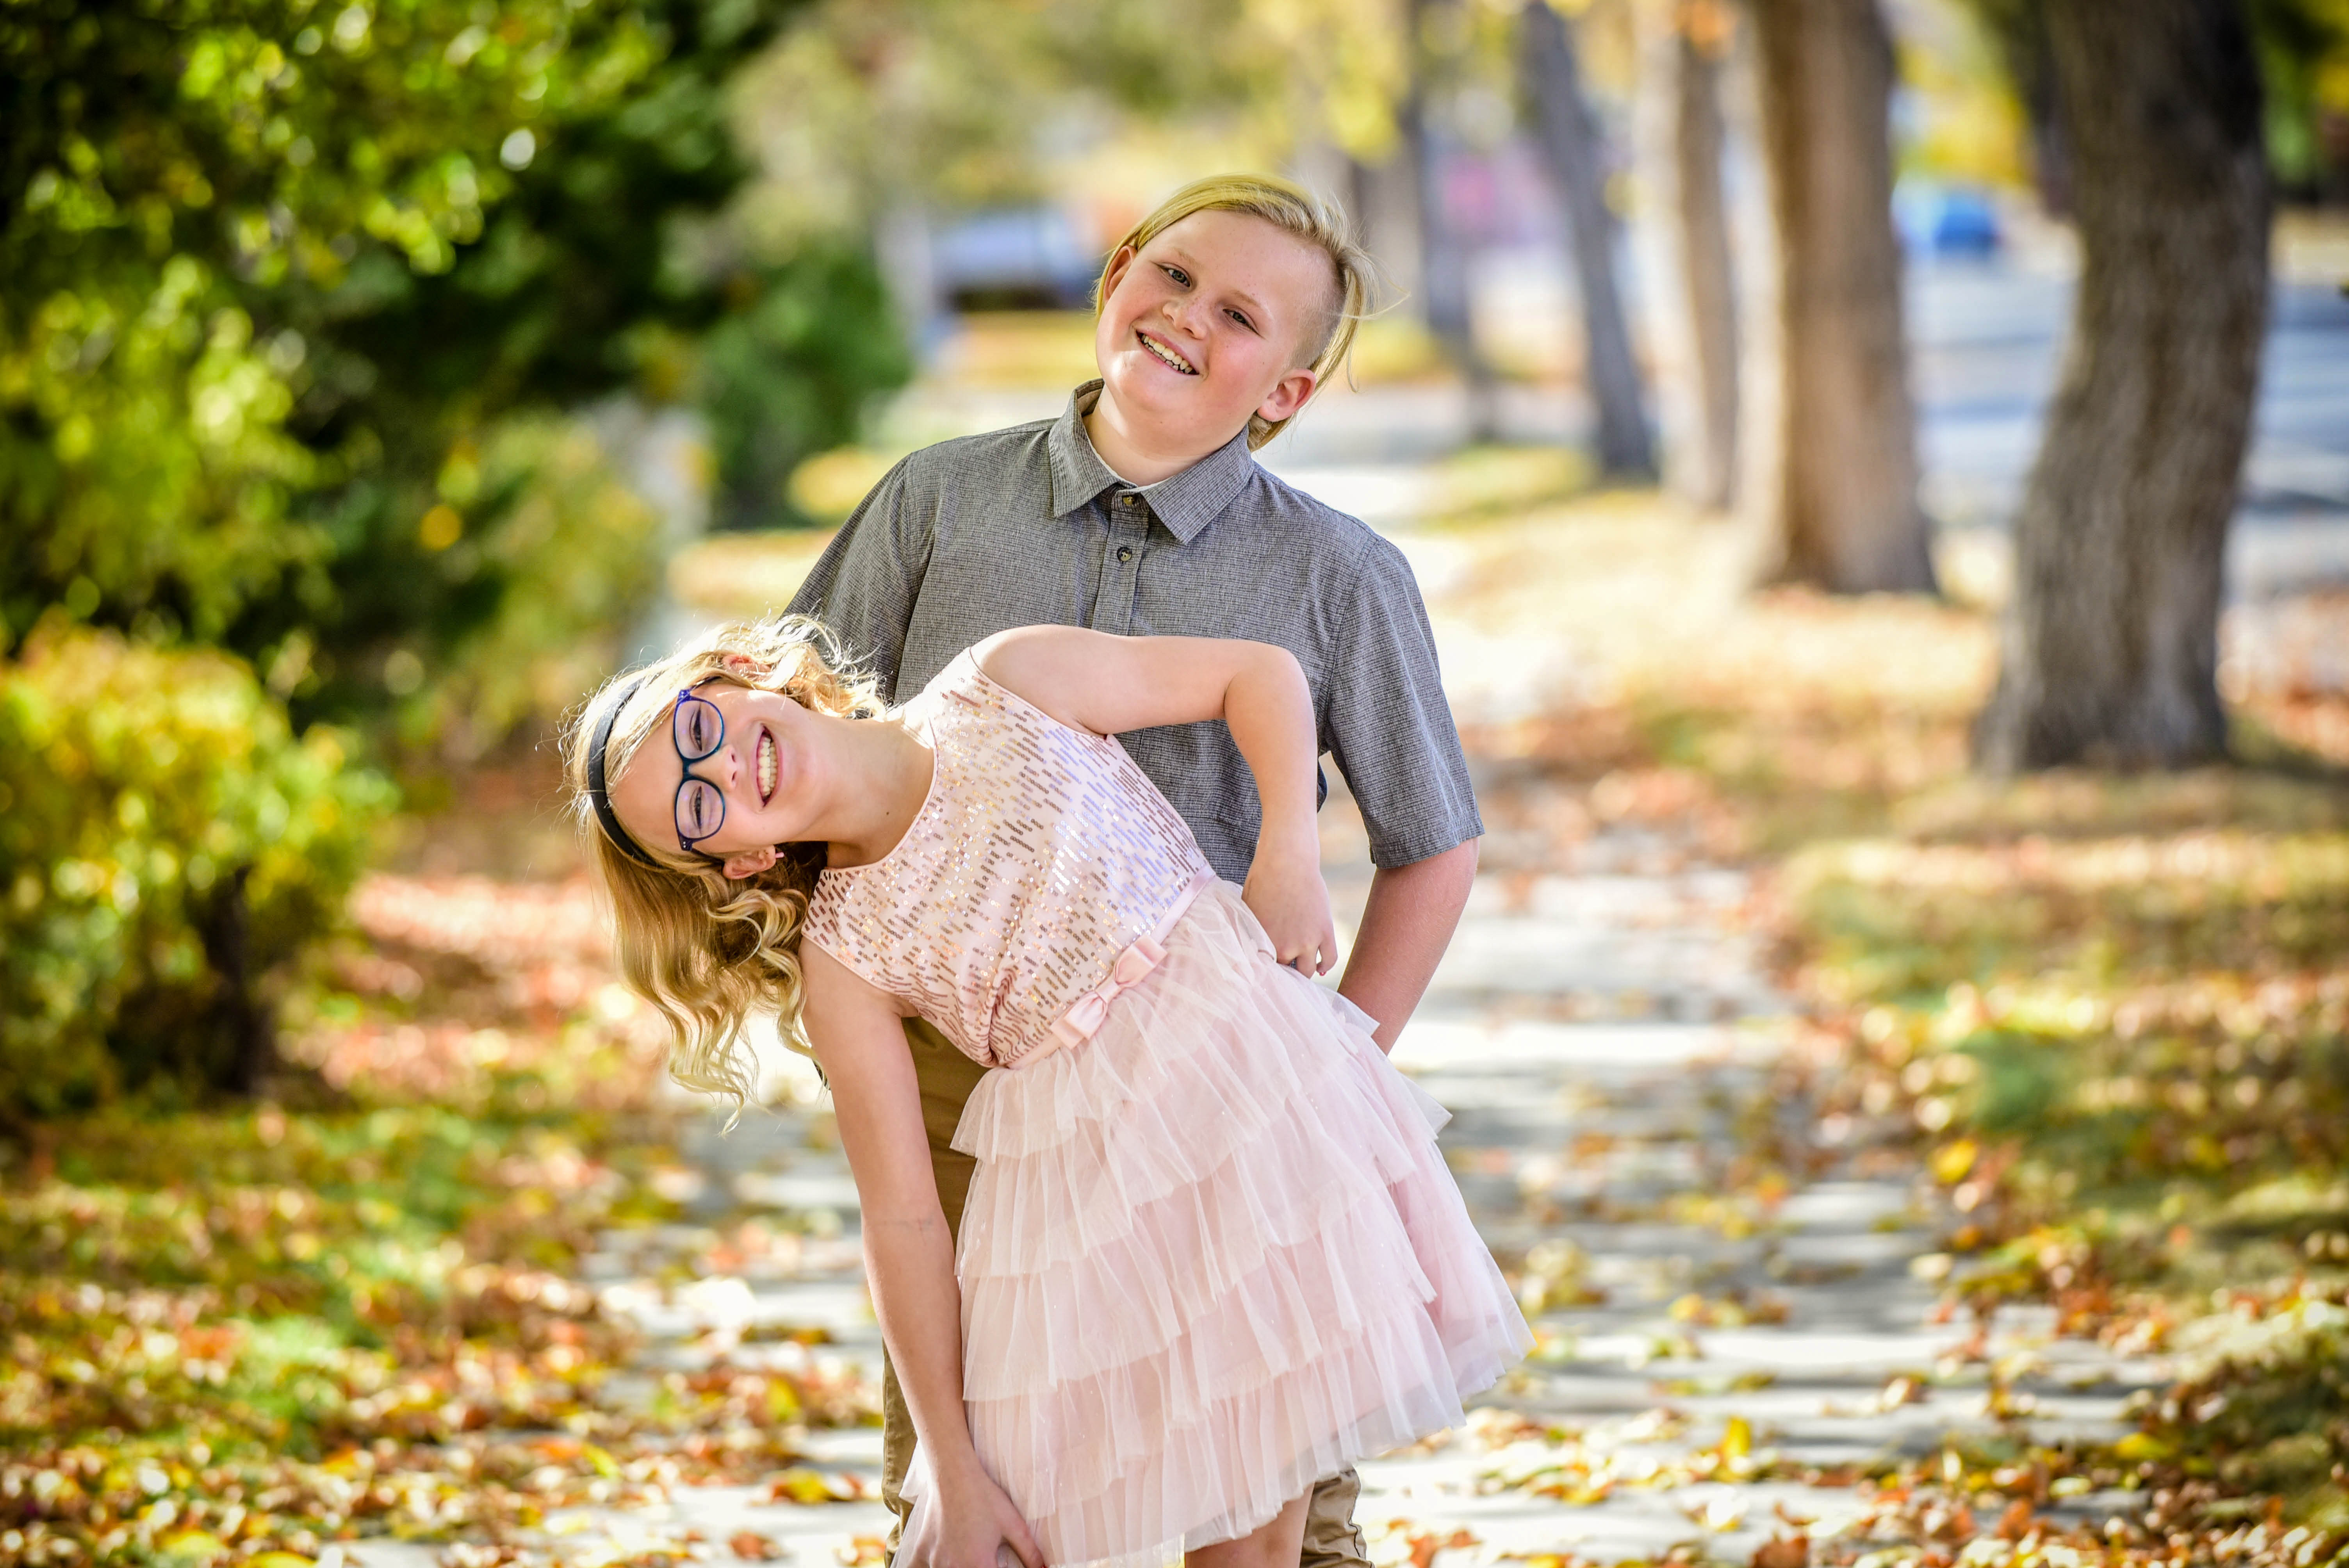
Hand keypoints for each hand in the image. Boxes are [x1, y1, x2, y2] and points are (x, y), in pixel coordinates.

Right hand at [897, 1459, 1046, 1567]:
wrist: (953, 1473)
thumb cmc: (985, 1498)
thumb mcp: (1014, 1525)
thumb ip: (1031, 1554)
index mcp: (978, 1565)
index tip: (999, 1565)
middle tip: (987, 1560)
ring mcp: (934, 1562)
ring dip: (959, 1567)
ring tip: (967, 1557)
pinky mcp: (920, 1553)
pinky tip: (942, 1562)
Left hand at [1240, 834, 1338, 975]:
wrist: (1287, 861)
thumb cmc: (1262, 879)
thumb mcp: (1247, 909)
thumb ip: (1249, 932)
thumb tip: (1246, 948)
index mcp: (1262, 943)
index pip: (1263, 971)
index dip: (1265, 973)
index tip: (1266, 974)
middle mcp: (1284, 947)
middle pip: (1285, 975)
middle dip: (1284, 975)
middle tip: (1283, 973)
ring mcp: (1307, 941)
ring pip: (1307, 972)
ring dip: (1303, 972)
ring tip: (1300, 970)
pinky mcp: (1325, 932)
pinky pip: (1330, 959)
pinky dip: (1325, 965)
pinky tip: (1320, 966)